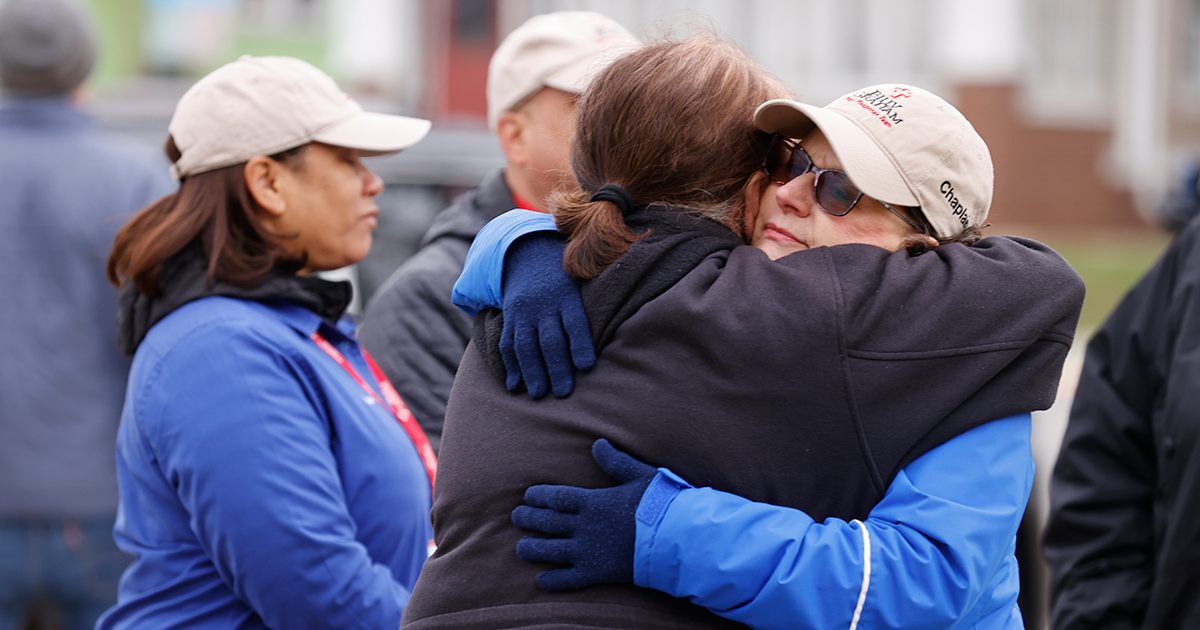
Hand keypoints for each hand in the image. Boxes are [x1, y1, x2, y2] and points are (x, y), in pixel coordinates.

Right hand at [500, 232, 595, 398]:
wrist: (529, 256)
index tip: (587, 367)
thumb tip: (623, 339)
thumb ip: (597, 308)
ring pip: (525, 344)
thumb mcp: (582, 285)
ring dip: (532, 372)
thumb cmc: (567, 282)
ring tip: (538, 395)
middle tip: (563, 393)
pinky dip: (511, 366)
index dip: (581, 344)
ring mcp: (524, 313)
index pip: (575, 323)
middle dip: (556, 367)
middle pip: (550, 339)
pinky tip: (515, 385)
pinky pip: (508, 344)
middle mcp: (544, 305)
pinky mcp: (510, 319)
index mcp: (568, 297)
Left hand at [511, 438, 656, 590]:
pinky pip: (568, 579)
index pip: (556, 497)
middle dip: (529, 519)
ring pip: (550, 551)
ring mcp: (588, 551)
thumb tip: (597, 443)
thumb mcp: (640, 476)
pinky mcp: (596, 573)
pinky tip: (541, 580)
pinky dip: (553, 581)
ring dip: (532, 549)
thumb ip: (616, 462)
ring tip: (521, 548)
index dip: (539, 496)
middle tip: (516, 518)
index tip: (528, 496)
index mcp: (592, 501)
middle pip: (547, 522)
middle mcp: (584, 526)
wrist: (675, 538)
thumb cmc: (661, 504)